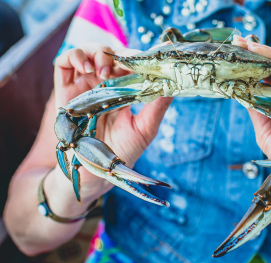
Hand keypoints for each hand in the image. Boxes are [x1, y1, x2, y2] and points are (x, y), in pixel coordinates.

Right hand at [53, 43, 172, 199]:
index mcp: (125, 90)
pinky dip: (75, 56)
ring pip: (89, 52)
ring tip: (105, 71)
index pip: (133, 65)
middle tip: (128, 63)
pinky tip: (87, 68)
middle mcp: (105, 84)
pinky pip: (64, 62)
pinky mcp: (65, 89)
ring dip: (98, 54)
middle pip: (112, 54)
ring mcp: (85, 84)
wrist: (97, 170)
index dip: (140, 57)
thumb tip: (174, 87)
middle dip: (121, 54)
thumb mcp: (145, 129)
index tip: (151, 56)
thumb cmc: (123, 151)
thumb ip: (157, 107)